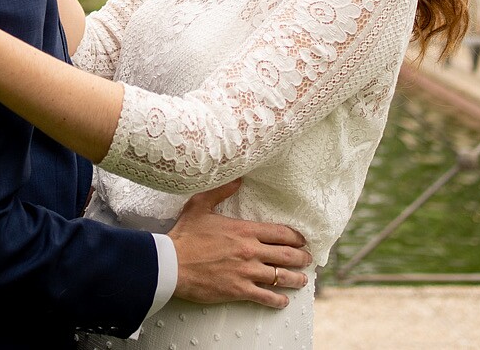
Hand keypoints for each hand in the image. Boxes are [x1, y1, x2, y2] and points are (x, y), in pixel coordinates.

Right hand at [167, 180, 310, 308]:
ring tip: (302, 281)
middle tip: (308, 260)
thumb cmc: (184, 235)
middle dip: (302, 258)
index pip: (280, 233)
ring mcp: (246, 272)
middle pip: (286, 255)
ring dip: (295, 279)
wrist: (171, 264)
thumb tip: (238, 179)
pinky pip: (265, 297)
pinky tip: (283, 301)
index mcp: (245, 230)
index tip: (302, 241)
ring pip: (280, 277)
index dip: (296, 238)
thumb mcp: (200, 205)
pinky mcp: (238, 291)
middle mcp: (250, 251)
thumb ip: (221, 191)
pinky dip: (278, 300)